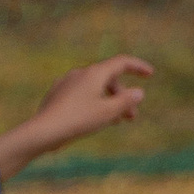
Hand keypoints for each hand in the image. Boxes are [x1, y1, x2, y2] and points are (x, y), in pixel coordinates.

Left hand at [30, 54, 152, 147]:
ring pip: (95, 88)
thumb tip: (138, 92)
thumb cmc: (78, 120)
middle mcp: (80, 73)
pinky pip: (82, 94)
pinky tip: (95, 120)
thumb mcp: (108, 112)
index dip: (138, 67)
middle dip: (123, 96)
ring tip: (116, 121)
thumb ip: (126, 101)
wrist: (43, 131)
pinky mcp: (57, 94)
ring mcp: (67, 83)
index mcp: (95, 73)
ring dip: (109, 102)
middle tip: (132, 117)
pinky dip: (94, 103)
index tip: (150, 74)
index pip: (122, 62)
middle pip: (109, 79)